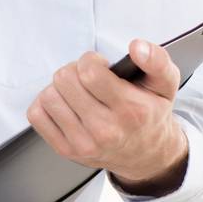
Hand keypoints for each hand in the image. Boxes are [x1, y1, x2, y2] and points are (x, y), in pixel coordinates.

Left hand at [27, 41, 188, 194]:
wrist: (145, 155)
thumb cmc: (150, 114)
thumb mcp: (166, 85)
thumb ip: (157, 60)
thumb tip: (137, 46)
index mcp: (130, 110)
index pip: (90, 72)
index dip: (91, 60)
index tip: (100, 66)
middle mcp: (105, 130)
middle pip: (64, 80)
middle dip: (74, 71)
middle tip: (88, 79)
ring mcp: (83, 143)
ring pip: (49, 96)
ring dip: (60, 88)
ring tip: (77, 92)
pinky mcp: (65, 150)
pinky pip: (37, 115)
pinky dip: (46, 103)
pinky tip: (65, 104)